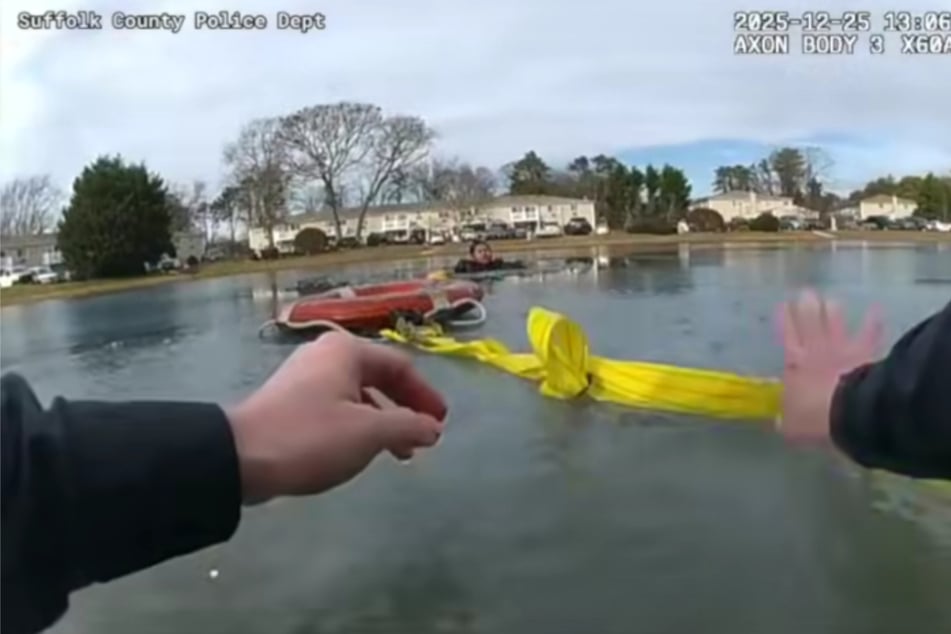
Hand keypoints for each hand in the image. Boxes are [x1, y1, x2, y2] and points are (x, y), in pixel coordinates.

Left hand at [227, 332, 446, 503]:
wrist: (240, 458)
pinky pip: (337, 407)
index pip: (401, 366)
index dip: (426, 396)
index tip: (440, 424)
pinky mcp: (290, 401)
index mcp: (347, 351)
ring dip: (383, 421)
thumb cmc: (311, 437)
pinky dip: (358, 425)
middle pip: (380, 377)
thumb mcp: (370, 433)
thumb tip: (432, 428)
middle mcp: (326, 355)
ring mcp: (305, 377)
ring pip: (358, 395)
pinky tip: (361, 450)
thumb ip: (409, 426)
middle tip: (424, 437)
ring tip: (398, 452)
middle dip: (405, 409)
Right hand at [777, 289, 881, 442]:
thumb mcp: (792, 426)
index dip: (785, 319)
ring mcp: (841, 347)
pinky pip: (869, 333)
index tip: (783, 305)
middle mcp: (815, 348)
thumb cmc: (813, 419)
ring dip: (832, 309)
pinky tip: (875, 309)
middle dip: (806, 304)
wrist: (847, 414)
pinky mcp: (864, 352)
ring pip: (834, 320)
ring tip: (830, 300)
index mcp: (794, 363)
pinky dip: (873, 320)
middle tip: (805, 293)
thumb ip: (787, 420)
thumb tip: (782, 422)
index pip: (787, 334)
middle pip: (809, 319)